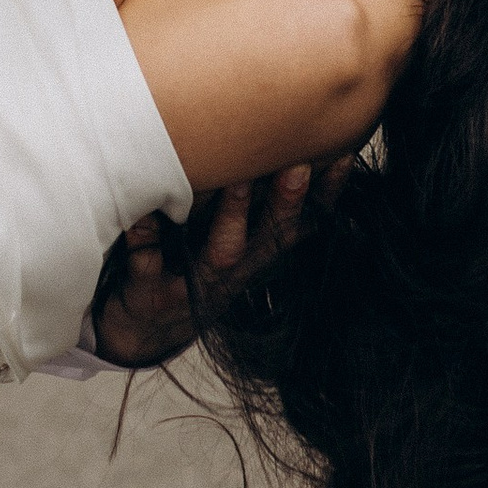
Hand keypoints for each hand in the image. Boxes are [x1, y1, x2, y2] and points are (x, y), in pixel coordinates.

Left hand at [90, 165, 318, 369]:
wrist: (143, 332)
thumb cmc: (192, 269)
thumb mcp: (234, 245)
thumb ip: (256, 208)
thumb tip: (297, 155)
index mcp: (255, 256)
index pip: (301, 224)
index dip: (325, 196)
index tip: (344, 156)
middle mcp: (233, 273)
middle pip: (270, 237)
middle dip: (286, 202)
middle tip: (299, 164)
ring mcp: (195, 285)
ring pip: (222, 253)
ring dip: (231, 218)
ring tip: (236, 179)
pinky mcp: (150, 293)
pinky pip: (149, 265)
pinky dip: (147, 240)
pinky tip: (144, 213)